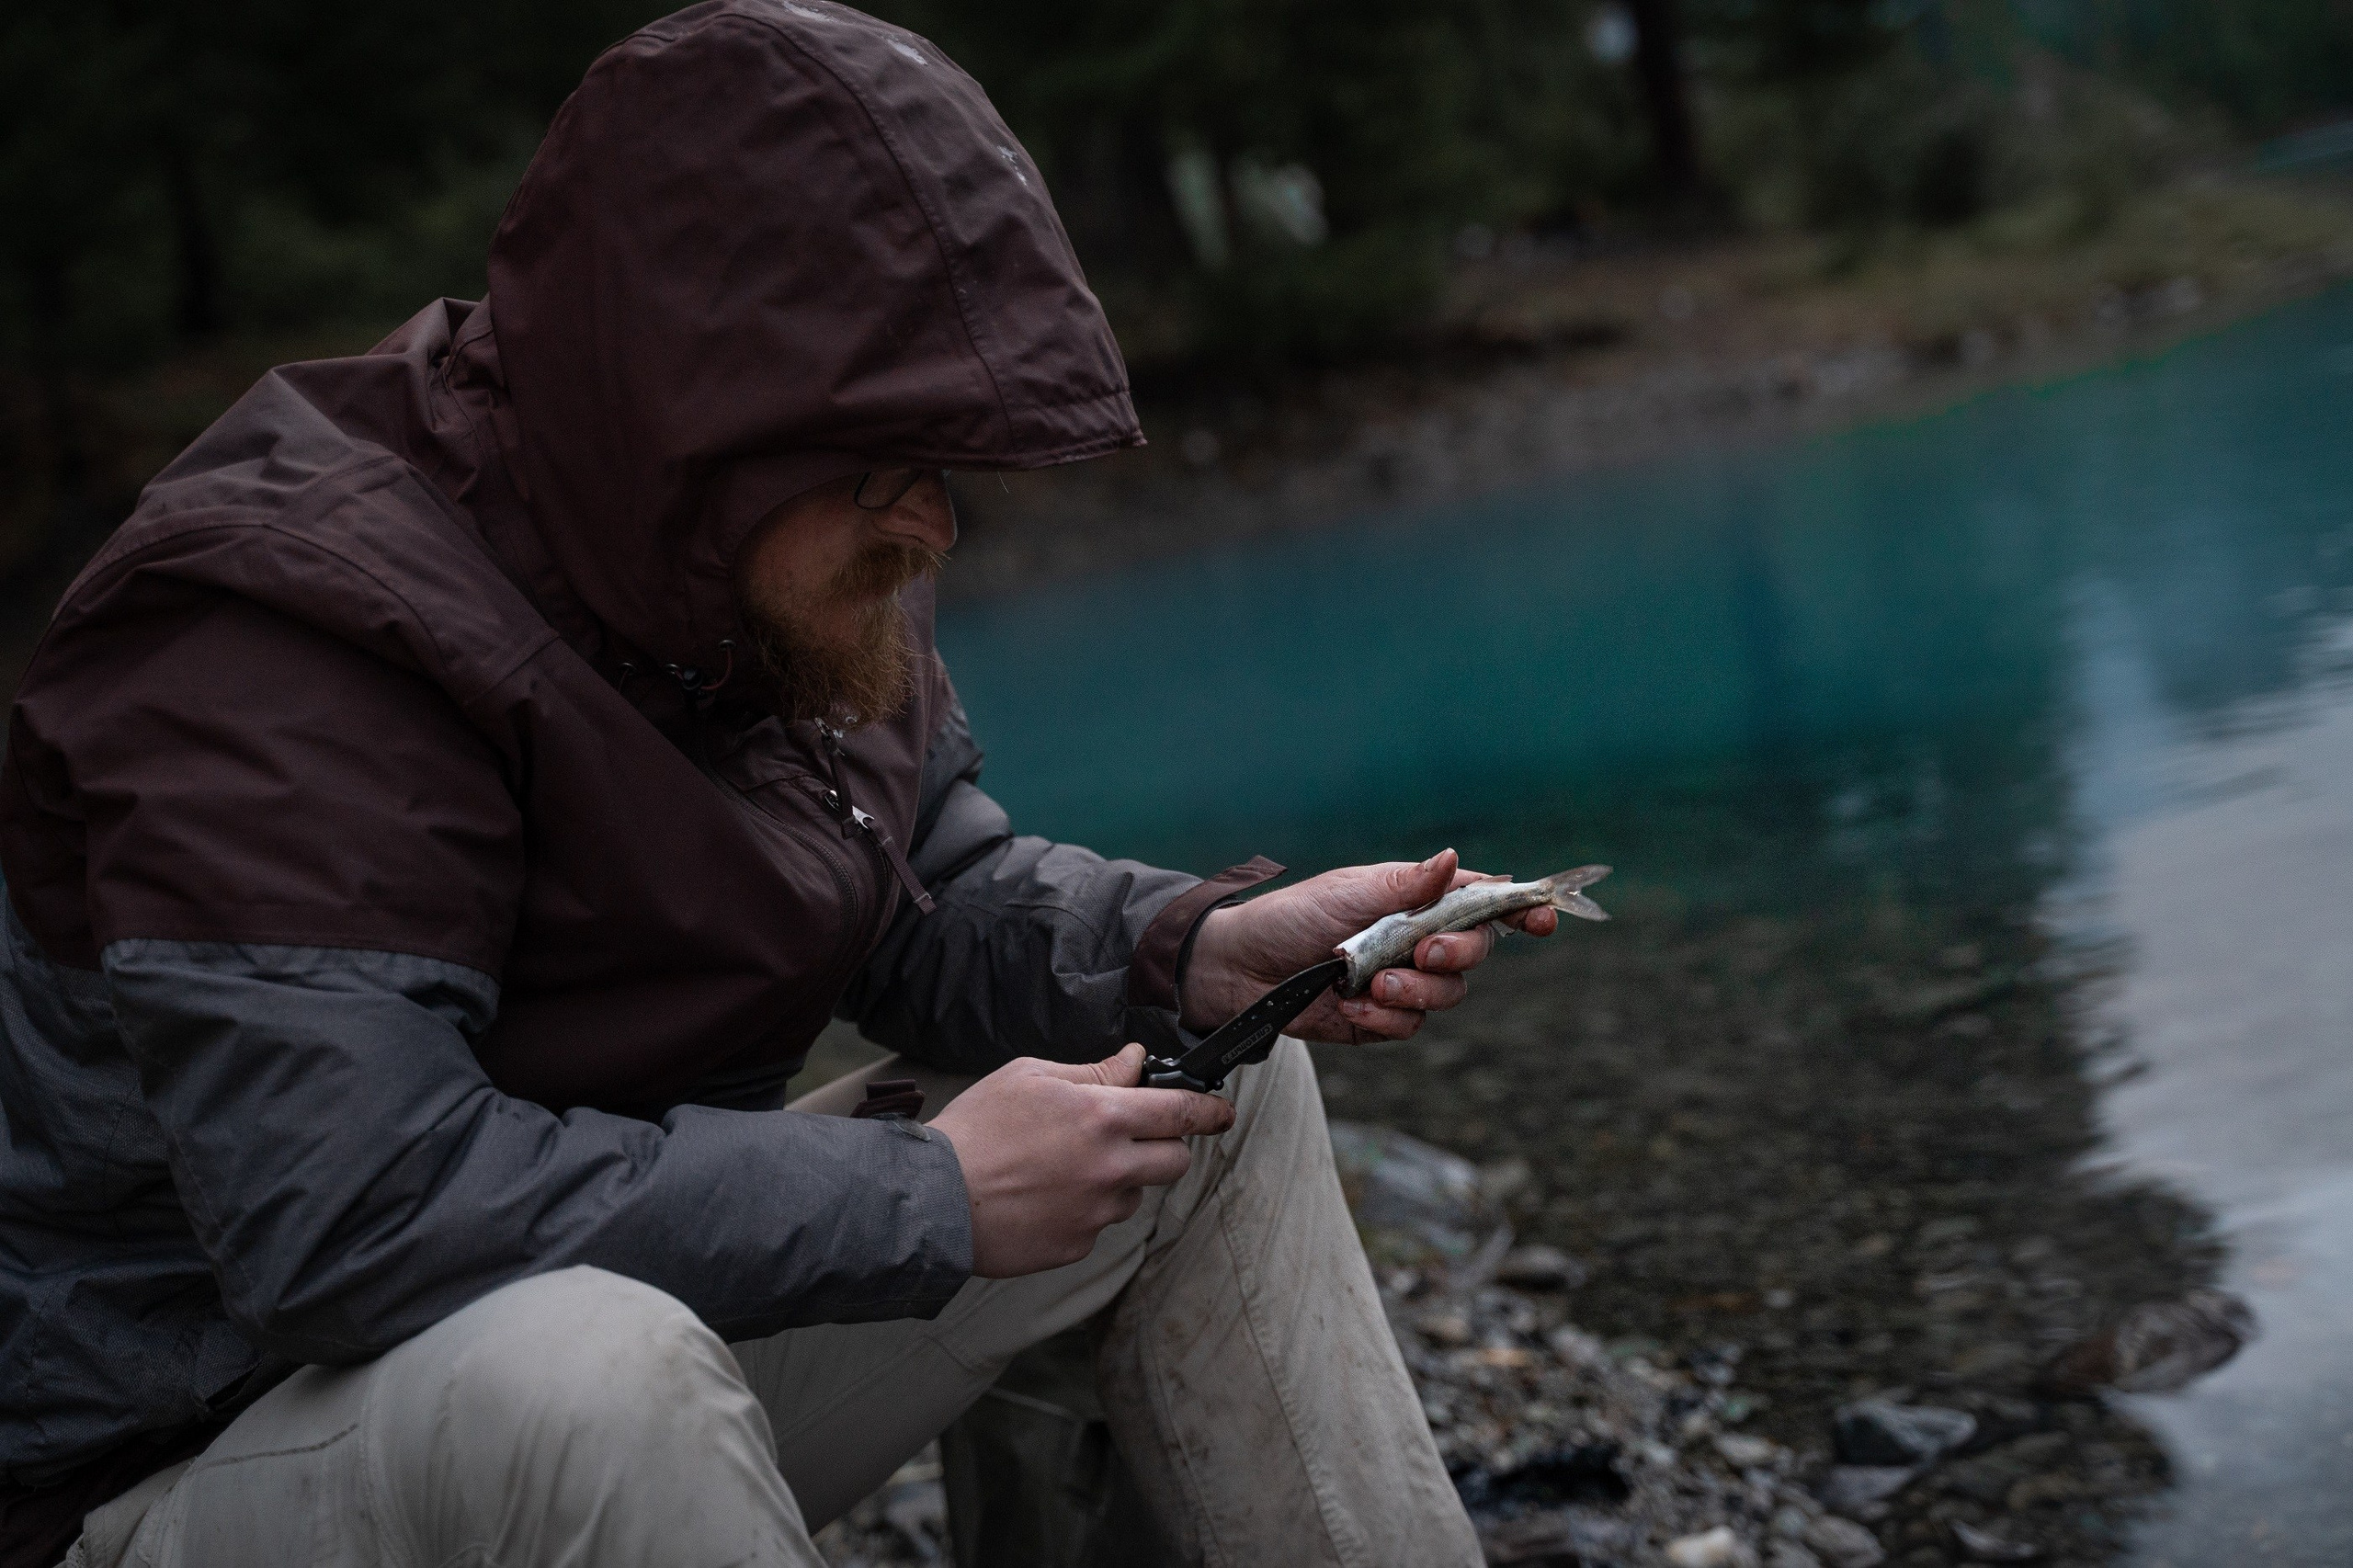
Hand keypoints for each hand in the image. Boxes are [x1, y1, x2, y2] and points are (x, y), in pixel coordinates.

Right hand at [928, 1044, 1233, 1277]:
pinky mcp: (1077, 1246)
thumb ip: (1093, 1071)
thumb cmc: (977, 1129)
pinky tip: (1044, 1195)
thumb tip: (1135, 1062)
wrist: (933, 1200)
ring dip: (1118, 1178)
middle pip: (1175, 1161)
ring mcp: (1096, 1214)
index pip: (1182, 1113)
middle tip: (1133, 1136)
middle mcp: (1110, 1168)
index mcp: (1103, 1118)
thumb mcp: (1031, 1076)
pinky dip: (1084, 1209)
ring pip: (1134, 1193)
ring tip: (1062, 1166)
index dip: (1210, 1111)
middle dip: (1166, 1146)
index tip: (1221, 1112)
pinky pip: (1099, 1224)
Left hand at [1180, 849, 1556, 1041]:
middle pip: (1475, 953)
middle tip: (1423, 954)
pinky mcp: (1380, 1019)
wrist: (1241, 968)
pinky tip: (1347, 1005)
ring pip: (1446, 996)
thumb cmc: (1293, 916)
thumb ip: (1407, 885)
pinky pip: (1408, 1026)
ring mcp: (1402, 982)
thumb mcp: (1350, 892)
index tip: (1541, 919)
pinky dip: (1382, 1017)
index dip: (1519, 911)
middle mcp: (1418, 941)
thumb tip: (1454, 859)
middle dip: (1457, 955)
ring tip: (1369, 984)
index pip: (1482, 903)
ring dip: (1413, 991)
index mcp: (1417, 900)